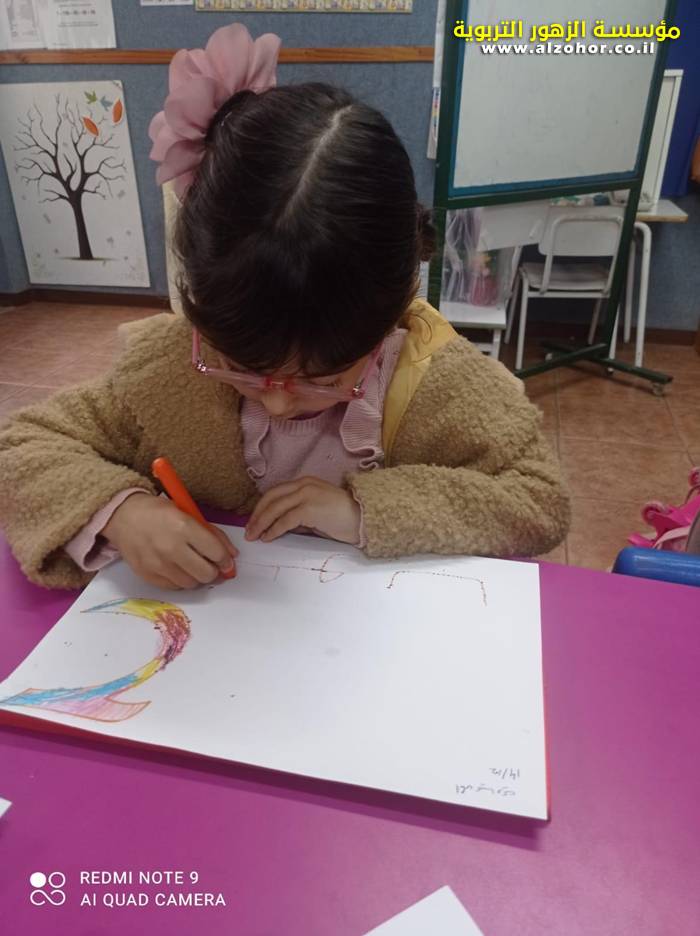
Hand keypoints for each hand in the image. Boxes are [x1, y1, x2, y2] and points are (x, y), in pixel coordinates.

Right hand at [101, 492, 237, 589]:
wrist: (123, 516)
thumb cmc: (158, 512)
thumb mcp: (188, 513)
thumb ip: (211, 534)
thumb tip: (231, 555)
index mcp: (184, 527)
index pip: (216, 553)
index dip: (225, 559)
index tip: (226, 561)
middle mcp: (171, 548)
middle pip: (206, 574)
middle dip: (214, 572)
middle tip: (213, 567)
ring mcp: (158, 564)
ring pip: (191, 584)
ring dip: (197, 577)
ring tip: (194, 567)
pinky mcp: (148, 575)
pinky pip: (174, 587)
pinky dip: (181, 581)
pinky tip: (179, 569)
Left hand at [244, 477, 361, 545]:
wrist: (362, 519)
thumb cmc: (342, 518)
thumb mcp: (316, 511)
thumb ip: (298, 514)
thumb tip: (279, 525)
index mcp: (305, 482)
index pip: (276, 492)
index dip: (262, 506)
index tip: (253, 520)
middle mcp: (304, 485)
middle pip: (271, 498)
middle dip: (257, 514)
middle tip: (249, 529)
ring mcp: (306, 495)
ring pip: (275, 508)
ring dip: (261, 523)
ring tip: (254, 535)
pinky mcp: (309, 508)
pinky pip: (285, 520)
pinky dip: (274, 529)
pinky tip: (268, 537)